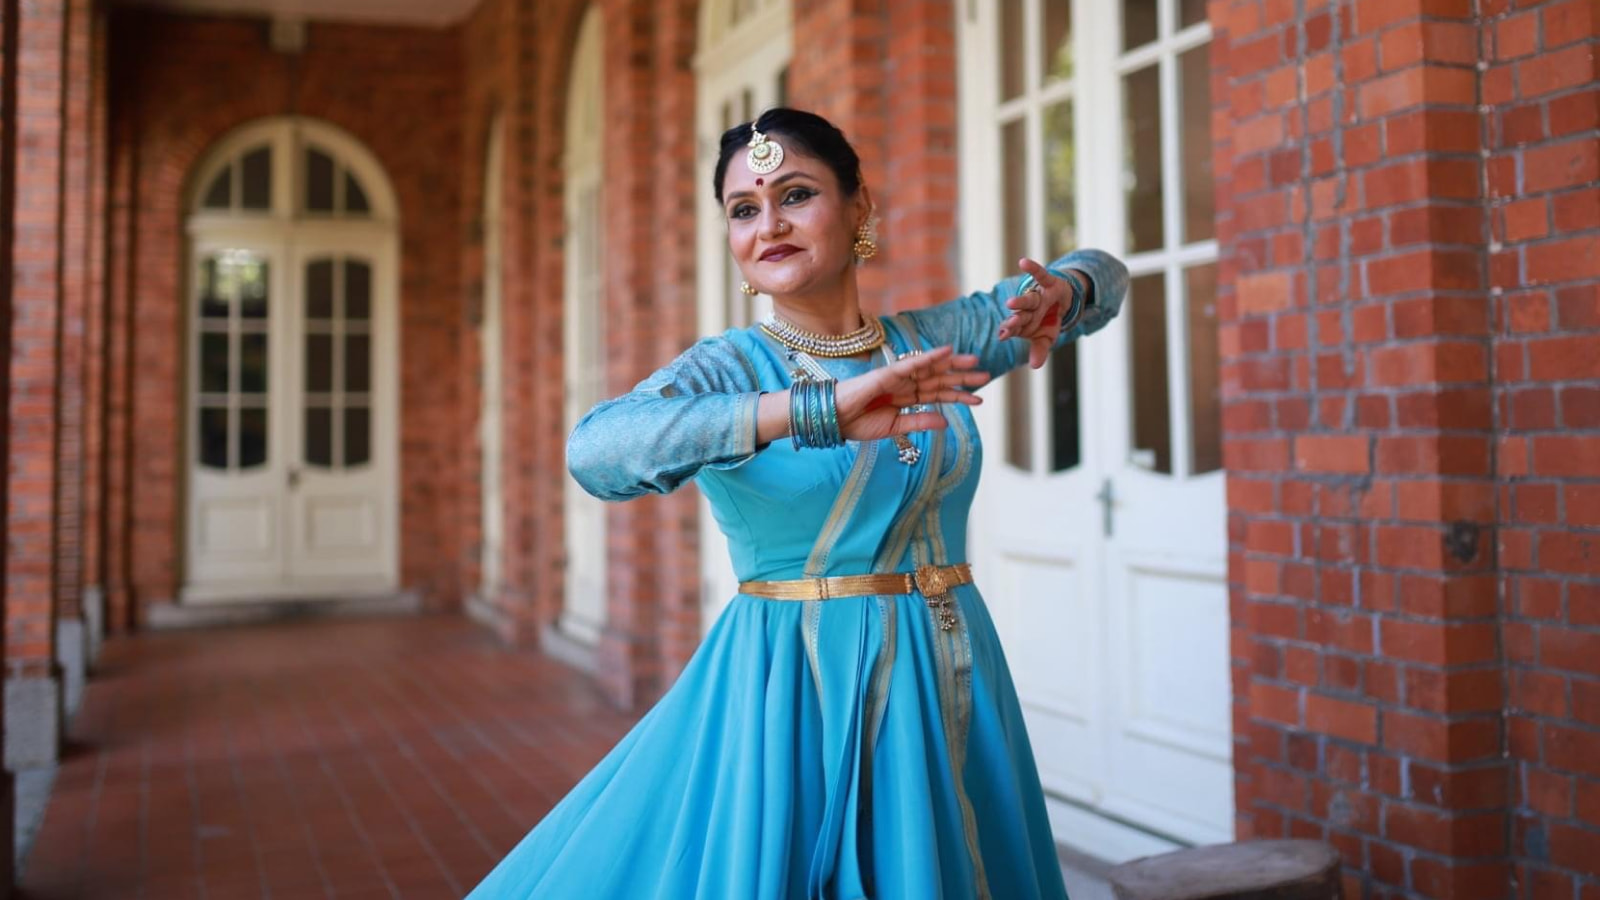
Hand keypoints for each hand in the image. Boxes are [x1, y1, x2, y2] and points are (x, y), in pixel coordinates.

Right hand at [832, 346, 989, 441]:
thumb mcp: (894, 428)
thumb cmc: (858, 423)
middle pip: (939, 379)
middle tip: (986, 375)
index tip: (978, 400)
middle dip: (961, 378)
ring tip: (975, 363)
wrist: (834, 419)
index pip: (937, 395)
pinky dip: (930, 356)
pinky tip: (947, 352)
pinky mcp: (888, 372)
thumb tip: (945, 423)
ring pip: (931, 369)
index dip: (957, 396)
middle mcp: (905, 385)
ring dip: (952, 365)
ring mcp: (898, 376)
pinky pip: (913, 363)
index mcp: (906, 399)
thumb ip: (919, 423)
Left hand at [997, 258, 1086, 368]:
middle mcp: (1028, 309)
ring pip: (1028, 298)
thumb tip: (1035, 366)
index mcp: (1024, 323)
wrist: (1064, 302)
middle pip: (1020, 314)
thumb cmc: (1049, 321)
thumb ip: (1040, 350)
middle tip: (1009, 324)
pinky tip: (1023, 262)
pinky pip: (1040, 274)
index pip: (1015, 327)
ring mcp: (1037, 295)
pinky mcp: (1048, 283)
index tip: (1003, 335)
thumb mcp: (1047, 338)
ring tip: (1010, 303)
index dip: (1009, 330)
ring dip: (1020, 301)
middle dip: (1015, 319)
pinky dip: (1033, 268)